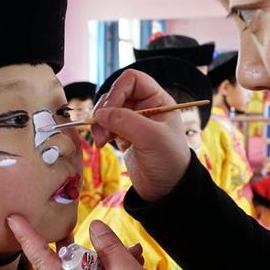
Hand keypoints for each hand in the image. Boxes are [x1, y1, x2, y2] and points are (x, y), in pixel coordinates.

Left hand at [7, 214, 150, 269]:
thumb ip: (110, 248)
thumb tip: (96, 227)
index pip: (44, 264)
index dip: (29, 240)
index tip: (14, 221)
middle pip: (72, 266)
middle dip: (79, 246)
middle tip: (70, 223)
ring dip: (110, 255)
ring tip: (131, 250)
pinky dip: (121, 266)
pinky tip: (137, 258)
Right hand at [90, 69, 190, 201]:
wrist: (167, 190)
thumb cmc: (169, 161)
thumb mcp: (151, 138)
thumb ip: (125, 121)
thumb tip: (100, 113)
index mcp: (158, 100)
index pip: (132, 80)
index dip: (118, 90)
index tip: (111, 110)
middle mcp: (145, 107)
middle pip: (115, 94)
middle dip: (105, 111)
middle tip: (102, 131)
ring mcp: (133, 121)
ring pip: (107, 110)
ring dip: (100, 123)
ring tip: (102, 141)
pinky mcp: (123, 135)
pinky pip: (105, 125)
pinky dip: (100, 131)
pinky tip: (103, 143)